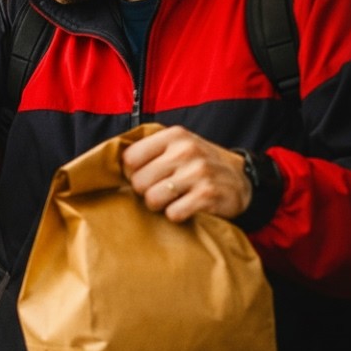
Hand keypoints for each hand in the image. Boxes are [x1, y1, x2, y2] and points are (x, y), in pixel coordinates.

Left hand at [121, 125, 251, 222]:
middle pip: (139, 182)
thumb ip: (149, 151)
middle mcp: (186, 150)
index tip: (146, 176)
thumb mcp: (178, 147)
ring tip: (173, 199)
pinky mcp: (208, 195)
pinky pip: (173, 213)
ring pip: (153, 199)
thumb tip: (109, 165)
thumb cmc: (198, 166)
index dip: (133, 173)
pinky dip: (177, 215)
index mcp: (174, 135)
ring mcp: (198, 172)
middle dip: (146, 192)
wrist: (242, 181)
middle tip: (161, 191)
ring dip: (160, 205)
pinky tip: (187, 208)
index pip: (130, 158)